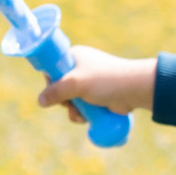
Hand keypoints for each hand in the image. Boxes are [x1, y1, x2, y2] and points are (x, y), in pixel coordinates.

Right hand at [36, 44, 156, 123]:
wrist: (135, 90)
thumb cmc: (105, 80)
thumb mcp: (75, 84)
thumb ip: (56, 92)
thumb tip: (40, 101)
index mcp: (74, 56)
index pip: (52, 69)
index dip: (51, 82)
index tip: (55, 91)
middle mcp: (80, 68)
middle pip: (60, 88)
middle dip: (63, 101)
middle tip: (70, 103)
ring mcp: (89, 83)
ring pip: (70, 100)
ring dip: (73, 110)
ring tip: (81, 114)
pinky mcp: (97, 96)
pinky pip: (82, 106)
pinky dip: (83, 114)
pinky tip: (88, 118)